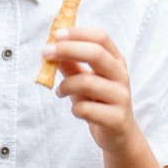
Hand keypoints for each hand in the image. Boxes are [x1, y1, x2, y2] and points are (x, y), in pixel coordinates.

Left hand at [44, 27, 136, 153]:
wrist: (119, 135)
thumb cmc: (98, 101)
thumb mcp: (84, 80)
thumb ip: (71, 65)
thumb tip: (51, 49)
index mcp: (116, 60)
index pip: (100, 37)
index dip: (78, 33)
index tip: (56, 34)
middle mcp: (122, 75)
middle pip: (96, 53)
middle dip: (67, 50)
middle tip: (46, 53)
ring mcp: (122, 97)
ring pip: (87, 82)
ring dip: (65, 86)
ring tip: (59, 92)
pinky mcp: (117, 118)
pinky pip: (86, 109)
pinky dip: (74, 109)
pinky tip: (76, 110)